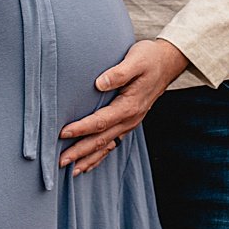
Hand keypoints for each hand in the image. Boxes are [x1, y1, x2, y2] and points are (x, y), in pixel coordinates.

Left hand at [59, 39, 187, 174]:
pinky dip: (100, 156)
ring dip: (89, 158)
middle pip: (101, 139)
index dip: (81, 128)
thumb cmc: (149, 58)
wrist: (168, 62)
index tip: (63, 133)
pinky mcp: (129, 122)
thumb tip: (99, 83)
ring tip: (72, 170)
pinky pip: (113, 143)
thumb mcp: (136, 60)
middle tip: (60, 161)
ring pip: (106, 146)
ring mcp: (130, 123)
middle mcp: (130, 119)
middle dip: (80, 151)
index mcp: (129, 105)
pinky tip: (89, 164)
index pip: (100, 121)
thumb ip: (119, 73)